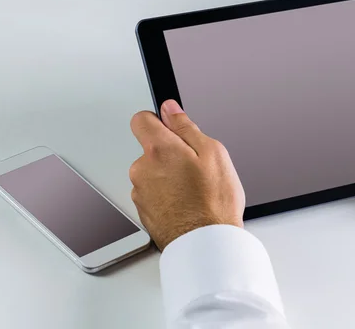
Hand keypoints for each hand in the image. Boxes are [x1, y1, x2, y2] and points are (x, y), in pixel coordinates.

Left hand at [129, 100, 244, 250]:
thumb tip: (170, 109)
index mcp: (158, 149)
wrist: (206, 245)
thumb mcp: (213, 153)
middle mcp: (142, 169)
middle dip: (170, 154)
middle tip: (197, 168)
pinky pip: (154, 194)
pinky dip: (168, 196)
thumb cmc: (213, 203)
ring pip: (153, 173)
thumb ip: (186, 127)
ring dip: (169, 177)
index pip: (141, 119)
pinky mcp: (144, 212)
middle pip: (151, 149)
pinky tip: (188, 204)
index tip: (172, 127)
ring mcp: (140, 193)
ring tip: (195, 191)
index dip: (158, 120)